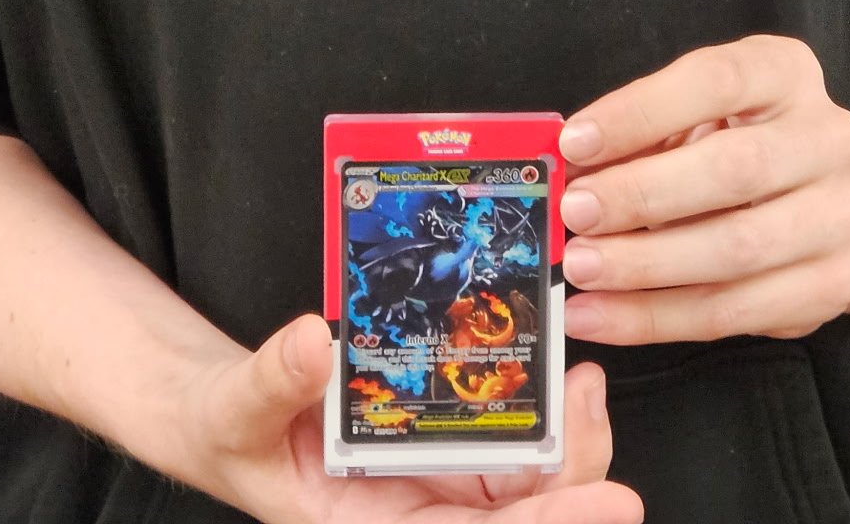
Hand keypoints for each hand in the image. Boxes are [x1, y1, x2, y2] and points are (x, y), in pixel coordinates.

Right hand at [162, 313, 645, 523]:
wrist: (236, 415)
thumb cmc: (236, 433)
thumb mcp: (237, 411)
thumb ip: (272, 383)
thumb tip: (310, 342)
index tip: (613, 504)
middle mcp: (425, 512)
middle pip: (528, 512)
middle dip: (578, 466)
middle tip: (591, 396)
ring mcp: (441, 478)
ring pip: (533, 477)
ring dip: (571, 436)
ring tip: (584, 379)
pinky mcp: (447, 442)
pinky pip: (509, 435)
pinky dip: (541, 407)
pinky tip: (557, 370)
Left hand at [557, 35, 849, 344]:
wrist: (832, 197)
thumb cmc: (742, 139)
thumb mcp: (698, 111)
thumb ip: (643, 132)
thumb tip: (568, 166)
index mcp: (786, 73)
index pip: (716, 80)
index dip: (640, 111)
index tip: (575, 142)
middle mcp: (827, 139)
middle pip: (736, 169)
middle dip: (643, 194)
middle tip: (575, 212)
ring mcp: (838, 217)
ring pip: (737, 250)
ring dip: (646, 266)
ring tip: (581, 268)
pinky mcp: (827, 287)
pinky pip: (733, 312)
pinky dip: (656, 318)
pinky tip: (601, 316)